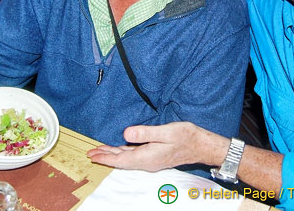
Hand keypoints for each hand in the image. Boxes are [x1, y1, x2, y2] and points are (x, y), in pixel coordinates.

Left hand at [87, 122, 227, 171]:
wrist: (202, 146)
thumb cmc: (186, 137)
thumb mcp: (166, 131)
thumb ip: (145, 133)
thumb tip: (125, 133)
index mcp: (147, 157)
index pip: (121, 160)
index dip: (106, 157)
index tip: (93, 155)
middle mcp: (147, 162)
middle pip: (122, 161)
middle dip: (106, 156)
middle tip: (90, 153)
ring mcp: (152, 160)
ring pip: (127, 159)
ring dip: (113, 155)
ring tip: (100, 151)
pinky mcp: (155, 157)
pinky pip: (134, 156)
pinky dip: (124, 153)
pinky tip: (120, 149)